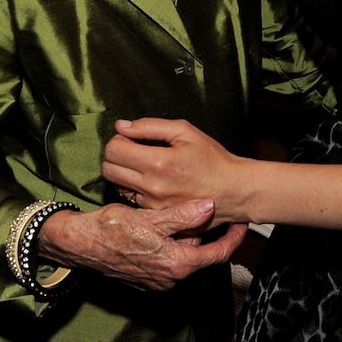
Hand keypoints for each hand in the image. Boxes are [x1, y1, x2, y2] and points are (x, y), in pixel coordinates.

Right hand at [37, 198, 246, 290]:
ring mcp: (157, 279)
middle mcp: (169, 277)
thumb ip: (182, 216)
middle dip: (207, 232)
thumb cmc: (113, 228)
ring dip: (189, 236)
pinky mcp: (146, 276)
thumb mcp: (151, 218)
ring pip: (184, 254)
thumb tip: (209, 206)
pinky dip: (174, 243)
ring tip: (192, 211)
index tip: (242, 223)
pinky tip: (168, 225)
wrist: (80, 243)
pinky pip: (168, 259)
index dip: (233, 238)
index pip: (216, 254)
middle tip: (216, 209)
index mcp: (176, 264)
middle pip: (200, 253)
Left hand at [102, 119, 244, 224]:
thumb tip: (122, 126)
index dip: (118, 139)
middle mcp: (152, 187)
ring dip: (122, 172)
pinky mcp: (155, 215)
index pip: (114, 150)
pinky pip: (130, 198)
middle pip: (109, 169)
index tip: (130, 137)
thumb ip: (149, 126)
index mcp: (159, 162)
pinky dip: (134, 187)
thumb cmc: (212, 158)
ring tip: (142, 164)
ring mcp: (152, 205)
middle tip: (132, 149)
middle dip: (116, 155)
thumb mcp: (185, 131)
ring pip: (116, 185)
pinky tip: (151, 179)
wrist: (232, 190)